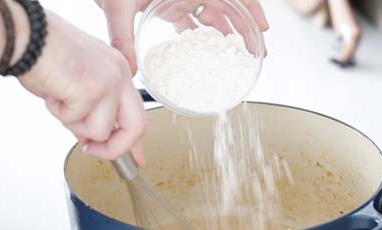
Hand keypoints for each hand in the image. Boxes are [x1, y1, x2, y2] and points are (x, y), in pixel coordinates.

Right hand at [19, 12, 145, 162]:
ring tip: (58, 98)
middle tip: (92, 150)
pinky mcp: (91, 92)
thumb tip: (90, 138)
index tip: (136, 158)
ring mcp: (109, 83)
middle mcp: (120, 74)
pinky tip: (52, 90)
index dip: (134, 141)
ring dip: (73, 123)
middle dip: (114, 148)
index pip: (137, 112)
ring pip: (100, 131)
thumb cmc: (44, 52)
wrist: (26, 34)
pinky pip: (75, 122)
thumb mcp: (77, 83)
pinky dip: (58, 112)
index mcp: (119, 70)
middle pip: (136, 127)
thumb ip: (91, 110)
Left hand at [95, 0, 269, 74]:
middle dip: (244, 28)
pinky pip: (194, 18)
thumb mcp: (118, 6)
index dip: (251, 9)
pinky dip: (203, 33)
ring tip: (237, 55)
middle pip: (227, 7)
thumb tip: (128, 70)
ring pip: (213, 13)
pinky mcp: (171, 3)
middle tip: (257, 51)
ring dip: (227, 32)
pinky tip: (207, 51)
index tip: (263, 28)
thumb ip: (122, 37)